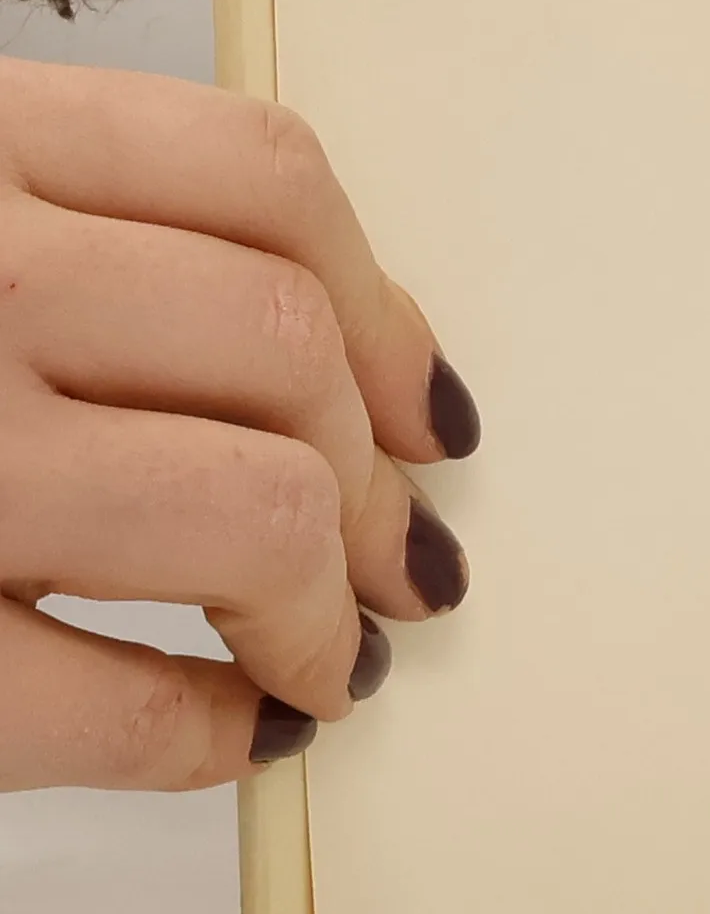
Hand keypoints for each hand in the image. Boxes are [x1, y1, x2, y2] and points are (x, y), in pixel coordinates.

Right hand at [0, 58, 478, 792]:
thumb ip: (72, 230)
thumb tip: (358, 367)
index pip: (260, 177)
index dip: (387, 308)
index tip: (434, 410)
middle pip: (282, 350)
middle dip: (381, 485)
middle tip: (411, 563)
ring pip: (250, 508)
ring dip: (327, 606)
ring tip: (333, 655)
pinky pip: (112, 704)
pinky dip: (208, 734)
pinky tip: (233, 736)